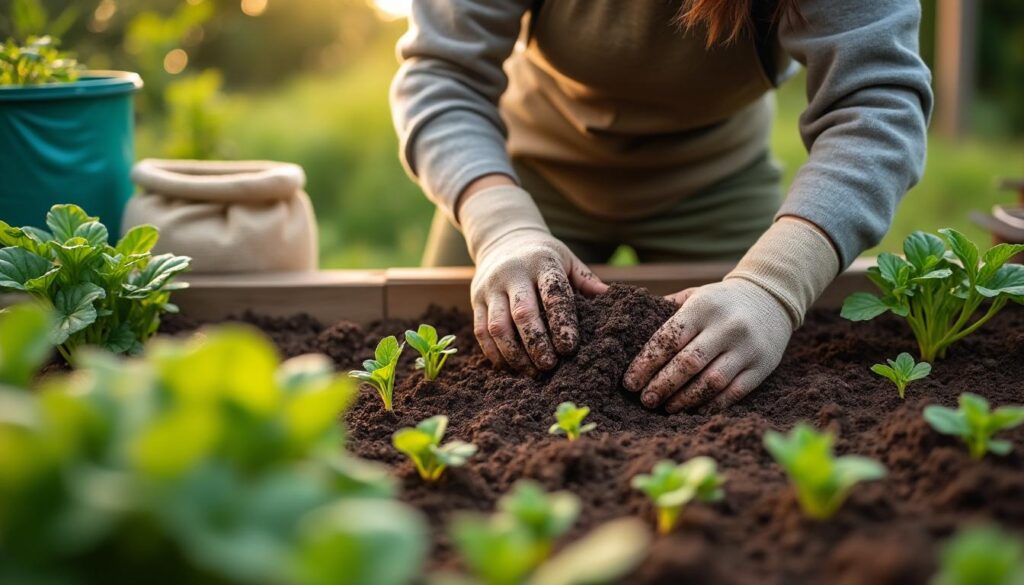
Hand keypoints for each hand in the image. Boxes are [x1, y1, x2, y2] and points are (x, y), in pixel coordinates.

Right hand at [472, 230, 605, 372]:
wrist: (502, 238)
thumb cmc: (542, 256)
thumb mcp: (567, 259)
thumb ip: (586, 280)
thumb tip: (611, 297)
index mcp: (541, 263)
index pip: (553, 294)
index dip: (561, 322)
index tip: (570, 347)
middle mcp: (513, 273)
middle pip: (523, 313)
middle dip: (537, 343)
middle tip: (550, 366)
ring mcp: (490, 287)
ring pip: (498, 326)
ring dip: (514, 353)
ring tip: (531, 372)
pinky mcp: (475, 299)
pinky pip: (481, 331)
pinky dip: (494, 353)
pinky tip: (510, 366)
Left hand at [622, 279, 791, 411]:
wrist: (770, 297)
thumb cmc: (720, 301)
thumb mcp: (694, 295)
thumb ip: (664, 311)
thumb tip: (628, 331)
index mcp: (703, 307)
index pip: (668, 339)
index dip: (646, 363)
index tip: (630, 382)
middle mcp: (727, 327)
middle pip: (688, 364)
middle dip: (662, 385)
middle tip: (645, 400)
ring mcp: (747, 348)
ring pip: (711, 382)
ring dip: (685, 399)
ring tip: (666, 408)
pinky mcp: (762, 367)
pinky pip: (734, 393)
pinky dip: (711, 405)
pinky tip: (693, 410)